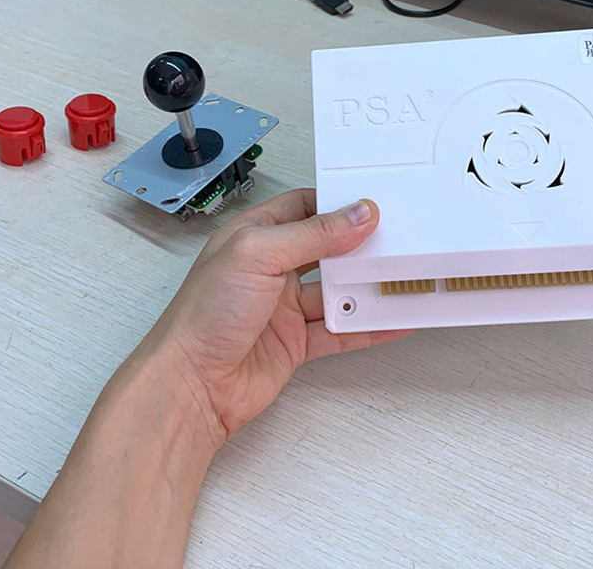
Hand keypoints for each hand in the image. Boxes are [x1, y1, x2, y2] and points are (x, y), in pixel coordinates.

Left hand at [143, 189, 410, 445]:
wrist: (192, 385)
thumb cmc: (204, 315)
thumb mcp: (258, 255)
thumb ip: (313, 234)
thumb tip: (356, 215)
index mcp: (255, 236)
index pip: (304, 208)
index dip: (338, 206)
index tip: (372, 208)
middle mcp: (271, 268)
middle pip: (327, 249)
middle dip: (360, 247)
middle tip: (396, 243)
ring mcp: (284, 306)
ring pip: (338, 291)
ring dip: (367, 289)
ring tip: (401, 282)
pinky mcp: (295, 341)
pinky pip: (340, 330)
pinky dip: (367, 327)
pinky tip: (391, 322)